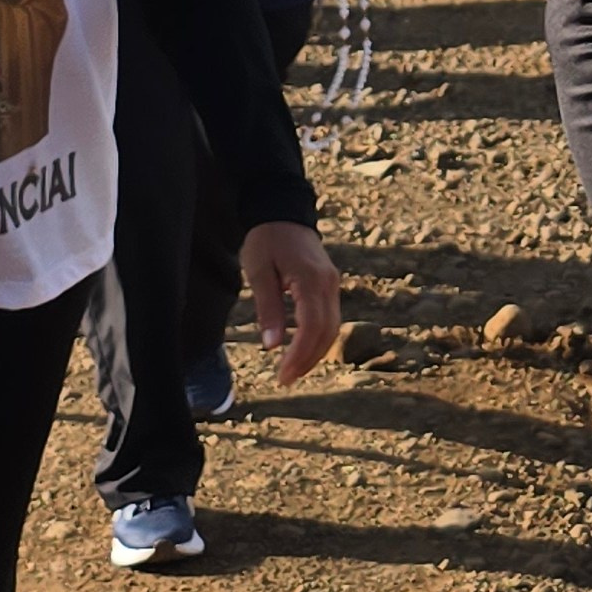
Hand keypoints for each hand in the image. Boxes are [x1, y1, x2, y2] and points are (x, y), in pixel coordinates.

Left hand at [241, 222, 340, 389]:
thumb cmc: (266, 240)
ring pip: (332, 328)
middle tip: (285, 379)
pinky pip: (329, 318)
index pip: (312, 326)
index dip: (300, 354)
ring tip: (292, 370)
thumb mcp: (258, 271)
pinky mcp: (329, 286)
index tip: (282, 374)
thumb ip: (268, 307)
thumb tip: (273, 345)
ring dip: (315, 353)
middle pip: (327, 331)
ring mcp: (332, 284)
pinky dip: (318, 339)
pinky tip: (301, 350)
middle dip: (308, 360)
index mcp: (310, 279)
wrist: (283, 213)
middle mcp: (328, 283)